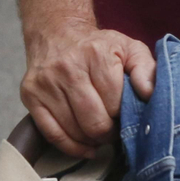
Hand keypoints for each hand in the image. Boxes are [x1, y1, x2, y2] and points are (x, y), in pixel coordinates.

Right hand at [20, 25, 154, 157]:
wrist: (57, 33)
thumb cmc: (98, 47)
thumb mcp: (129, 48)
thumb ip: (146, 69)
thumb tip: (149, 94)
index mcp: (95, 54)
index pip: (115, 104)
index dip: (123, 115)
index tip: (124, 114)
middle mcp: (67, 67)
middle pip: (94, 123)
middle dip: (108, 132)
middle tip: (113, 128)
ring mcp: (46, 82)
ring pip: (74, 132)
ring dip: (91, 140)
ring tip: (99, 131)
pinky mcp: (30, 95)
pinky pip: (53, 134)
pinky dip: (72, 147)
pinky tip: (85, 146)